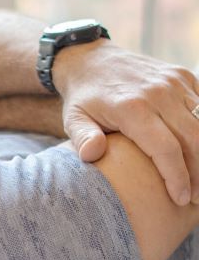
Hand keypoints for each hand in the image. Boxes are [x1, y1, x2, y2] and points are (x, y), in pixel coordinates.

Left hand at [54, 40, 198, 205]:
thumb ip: (82, 138)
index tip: (180, 199)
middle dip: (197, 173)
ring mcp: (174, 83)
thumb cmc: (82, 99)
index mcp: (133, 108)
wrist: (91, 60)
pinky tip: (198, 155)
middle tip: (195, 199)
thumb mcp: (73, 120)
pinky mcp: (182, 77)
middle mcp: (159, 93)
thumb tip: (92, 154)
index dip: (176, 176)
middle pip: (192, 139)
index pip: (165, 148)